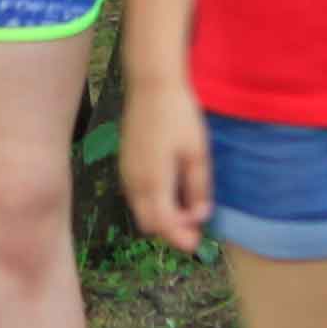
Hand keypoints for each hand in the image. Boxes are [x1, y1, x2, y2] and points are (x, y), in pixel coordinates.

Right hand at [119, 79, 211, 252]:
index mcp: (154, 182)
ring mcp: (126, 173)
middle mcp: (134, 183)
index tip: (198, 240)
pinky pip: (136, 196)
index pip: (164, 225)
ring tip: (186, 206)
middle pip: (149, 224)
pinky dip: (153, 203)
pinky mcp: (125, 164)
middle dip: (170, 230)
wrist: (152, 86)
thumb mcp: (197, 154)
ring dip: (161, 216)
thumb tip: (201, 215)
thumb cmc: (179, 117)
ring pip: (141, 210)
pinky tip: (171, 189)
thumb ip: (199, 188)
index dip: (181, 237)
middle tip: (194, 226)